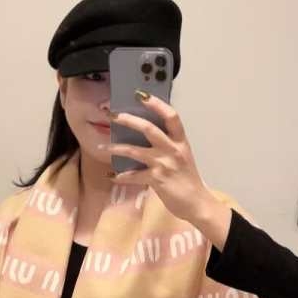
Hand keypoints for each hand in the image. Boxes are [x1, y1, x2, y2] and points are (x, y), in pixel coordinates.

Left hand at [99, 92, 211, 224]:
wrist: (196, 202)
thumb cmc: (188, 179)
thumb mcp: (182, 156)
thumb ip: (168, 144)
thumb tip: (147, 132)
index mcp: (180, 141)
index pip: (171, 116)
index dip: (156, 104)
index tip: (141, 95)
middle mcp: (172, 149)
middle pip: (148, 128)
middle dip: (128, 120)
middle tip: (113, 115)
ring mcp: (164, 164)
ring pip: (135, 151)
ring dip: (116, 148)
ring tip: (101, 147)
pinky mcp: (156, 179)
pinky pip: (133, 176)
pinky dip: (121, 177)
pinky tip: (112, 177)